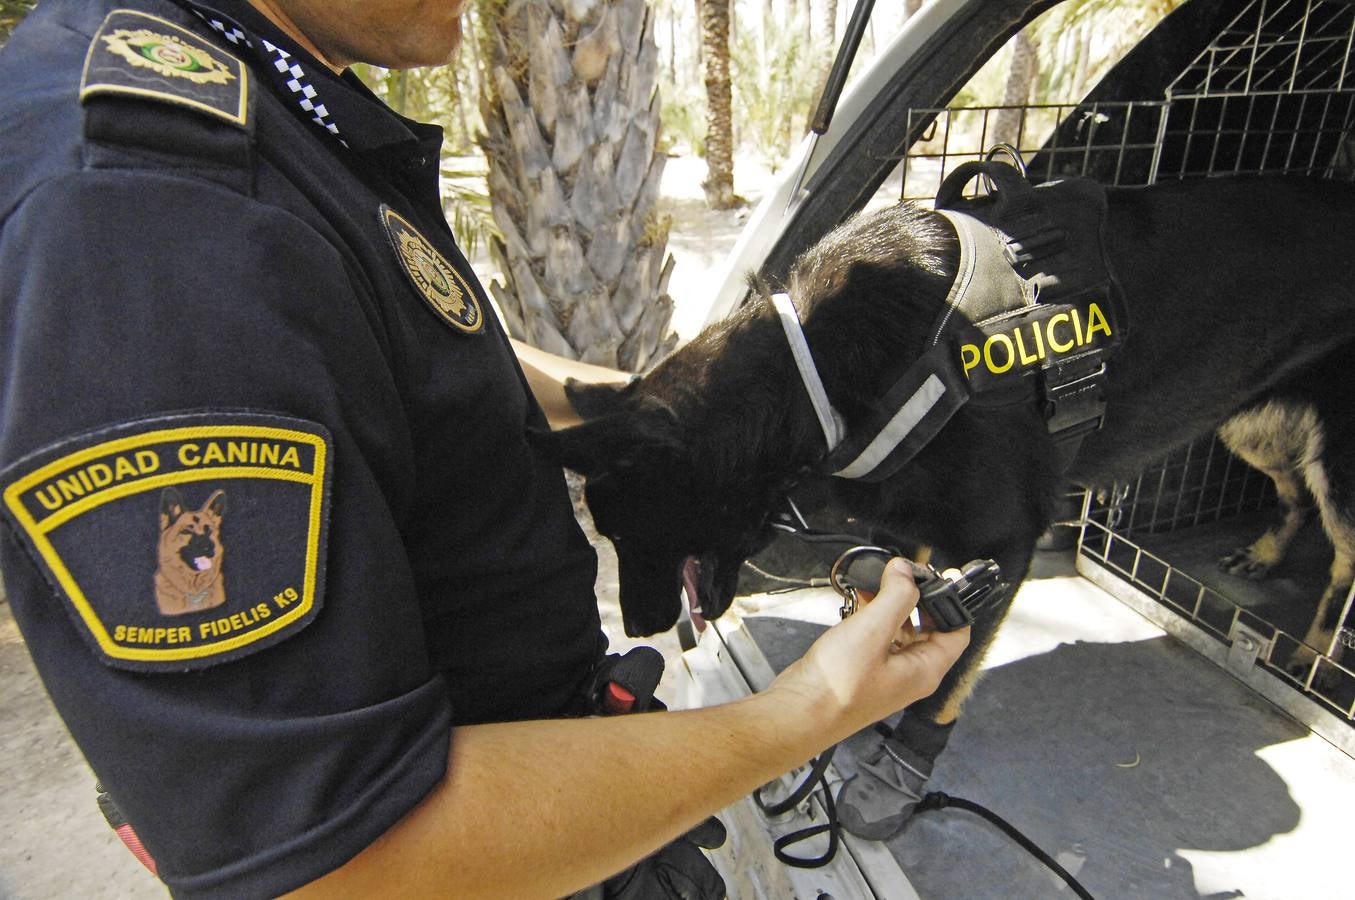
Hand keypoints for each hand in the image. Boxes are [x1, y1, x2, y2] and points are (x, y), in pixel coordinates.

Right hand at [768, 558, 969, 741]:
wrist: (801, 712)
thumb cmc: (837, 686)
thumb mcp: (873, 631)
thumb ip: (895, 596)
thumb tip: (906, 571)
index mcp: (925, 670)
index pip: (958, 631)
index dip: (953, 602)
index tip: (939, 577)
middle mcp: (911, 675)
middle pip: (929, 629)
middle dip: (916, 599)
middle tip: (902, 576)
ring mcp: (888, 675)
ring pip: (901, 632)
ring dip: (891, 606)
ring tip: (875, 585)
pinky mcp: (865, 671)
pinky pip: (879, 639)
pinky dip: (873, 618)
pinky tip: (857, 604)